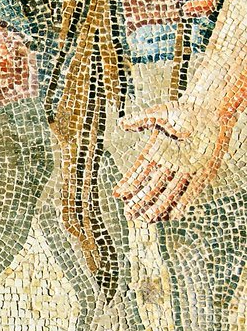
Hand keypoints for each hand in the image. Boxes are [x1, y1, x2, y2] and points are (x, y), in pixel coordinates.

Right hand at [114, 99, 233, 221]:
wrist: (213, 113)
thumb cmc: (186, 111)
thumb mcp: (161, 113)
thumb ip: (142, 119)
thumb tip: (121, 123)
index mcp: (156, 151)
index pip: (140, 172)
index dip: (129, 183)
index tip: (118, 194)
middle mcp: (169, 164)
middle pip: (151, 186)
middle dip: (139, 201)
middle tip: (128, 214)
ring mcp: (184, 171)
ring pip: (167, 193)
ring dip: (157, 207)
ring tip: (146, 219)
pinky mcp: (201, 175)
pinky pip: (189, 194)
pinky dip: (181, 205)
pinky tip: (171, 216)